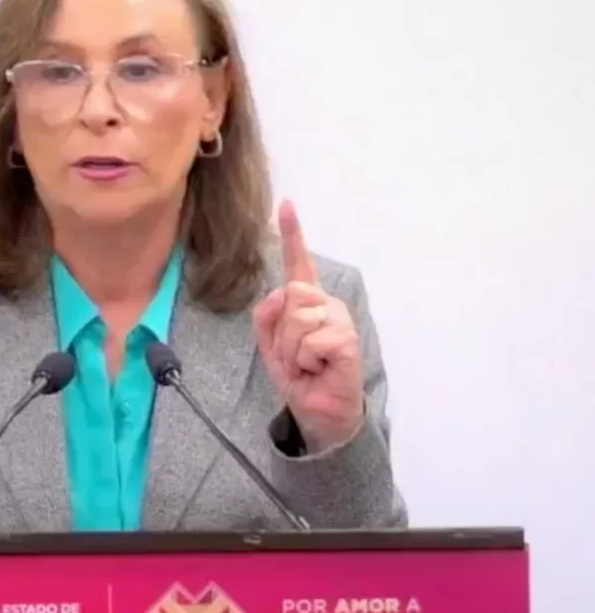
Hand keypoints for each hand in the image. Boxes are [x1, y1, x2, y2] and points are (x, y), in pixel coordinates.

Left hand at [252, 200, 364, 452]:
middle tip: (294, 355)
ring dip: (292, 350)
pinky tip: (319, 368)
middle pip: (290, 296)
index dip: (294, 233)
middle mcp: (326, 304)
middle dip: (281, 332)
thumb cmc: (298, 375)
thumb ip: (267, 315)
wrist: (317, 411)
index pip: (299, 264)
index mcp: (307, 302)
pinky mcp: (347, 339)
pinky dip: (305, 361)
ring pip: (297, 318)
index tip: (287, 203)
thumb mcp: (269, 343)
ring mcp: (339, 319)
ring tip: (306, 364)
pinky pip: (310, 340)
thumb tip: (282, 292)